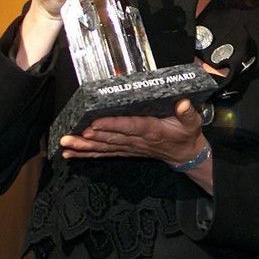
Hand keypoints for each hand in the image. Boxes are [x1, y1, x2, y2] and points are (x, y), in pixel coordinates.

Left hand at [59, 99, 205, 166]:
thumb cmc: (186, 135)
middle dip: (88, 138)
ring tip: (65, 145)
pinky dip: (88, 155)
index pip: (129, 127)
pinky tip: (72, 154)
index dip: (112, 126)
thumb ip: (188, 113)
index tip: (95, 124)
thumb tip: (183, 103)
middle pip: (110, 140)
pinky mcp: (126, 152)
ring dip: (83, 147)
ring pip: (104, 148)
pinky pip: (105, 154)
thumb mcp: (192, 123)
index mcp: (152, 131)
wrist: (185, 155)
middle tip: (70, 136)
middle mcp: (138, 141)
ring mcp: (130, 148)